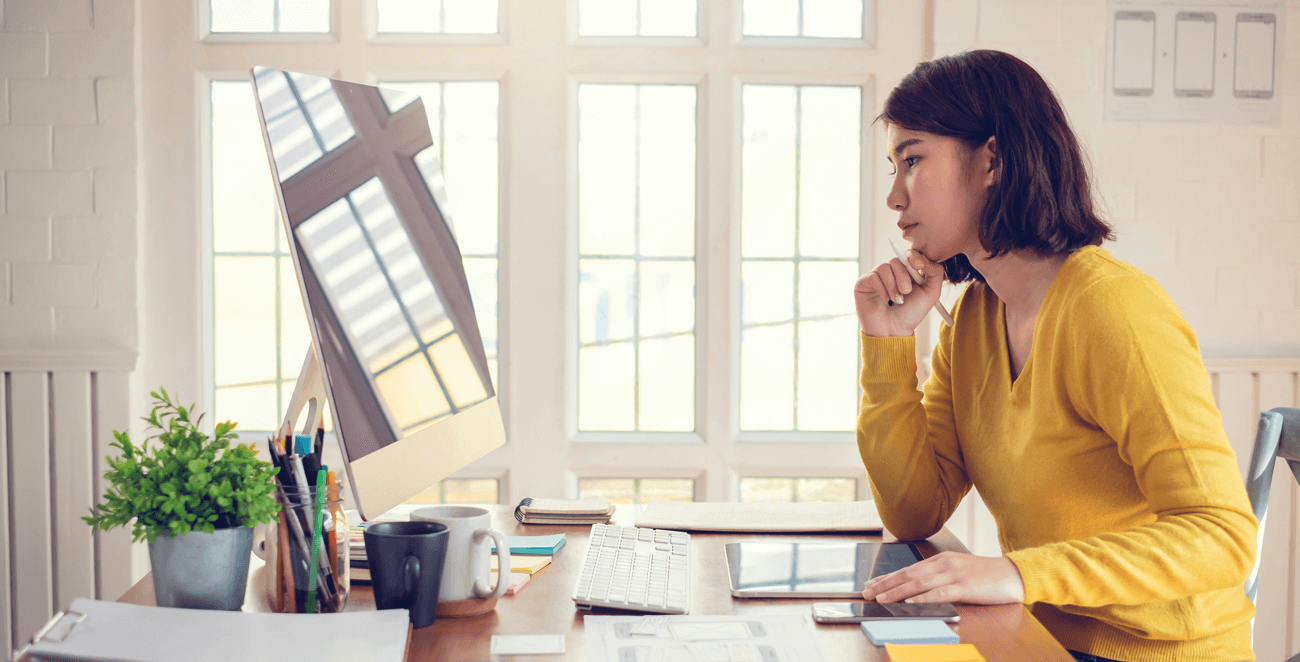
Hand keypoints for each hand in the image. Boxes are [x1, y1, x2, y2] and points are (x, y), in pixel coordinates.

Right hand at [854, 250, 943, 337]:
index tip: (919, 266)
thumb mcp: (931, 293)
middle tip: (907, 292)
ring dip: (893, 285)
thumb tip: (925, 258)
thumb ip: (935, 273)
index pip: (910, 254)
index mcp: (907, 271)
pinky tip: (885, 301)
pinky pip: (873, 276)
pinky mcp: (864, 282)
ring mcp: (877, 276)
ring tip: (896, 300)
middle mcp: (891, 272)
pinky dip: (882, 289)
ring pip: (885, 267)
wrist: (893, 331)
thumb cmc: (911, 314)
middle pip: (897, 259)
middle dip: (904, 275)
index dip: (914, 256)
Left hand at [860, 552, 1025, 604]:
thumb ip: (938, 576)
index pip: (908, 569)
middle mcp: (944, 564)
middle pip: (908, 575)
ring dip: (897, 592)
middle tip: (867, 593)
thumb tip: (915, 589)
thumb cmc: (985, 576)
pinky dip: (923, 598)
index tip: (871, 584)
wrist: (1013, 574)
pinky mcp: (964, 587)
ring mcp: (954, 574)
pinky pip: (939, 593)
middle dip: (885, 584)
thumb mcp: (958, 570)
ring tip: (881, 598)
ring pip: (919, 583)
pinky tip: (910, 603)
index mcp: (941, 560)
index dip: (888, 577)